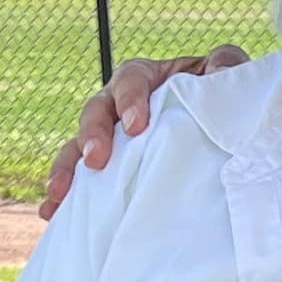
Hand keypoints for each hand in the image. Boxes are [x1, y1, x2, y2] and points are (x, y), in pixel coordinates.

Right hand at [40, 44, 252, 215]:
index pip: (131, 79)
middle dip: (92, 135)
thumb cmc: (223, 95)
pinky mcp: (112, 169)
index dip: (130, 99)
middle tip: (96, 160)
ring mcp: (114, 139)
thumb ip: (227, 66)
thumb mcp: (230, 73)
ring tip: (58, 193)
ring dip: (67, 168)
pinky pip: (83, 181)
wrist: (229, 132)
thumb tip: (220, 74)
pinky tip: (52, 214)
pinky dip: (66, 197)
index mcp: (150, 78)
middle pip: (97, 111)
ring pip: (79, 146)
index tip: (136, 126)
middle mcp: (123, 106)